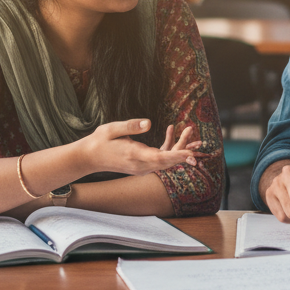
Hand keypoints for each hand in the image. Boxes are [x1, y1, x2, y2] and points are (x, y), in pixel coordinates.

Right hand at [80, 119, 205, 175]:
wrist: (89, 157)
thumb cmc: (100, 141)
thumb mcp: (112, 129)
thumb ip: (130, 126)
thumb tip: (149, 122)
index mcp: (135, 156)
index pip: (160, 158)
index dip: (177, 156)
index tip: (191, 154)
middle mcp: (141, 165)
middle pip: (168, 160)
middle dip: (184, 151)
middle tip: (200, 142)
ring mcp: (142, 167)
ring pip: (166, 159)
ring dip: (179, 146)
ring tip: (189, 129)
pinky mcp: (142, 164)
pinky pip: (160, 158)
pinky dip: (169, 147)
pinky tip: (172, 130)